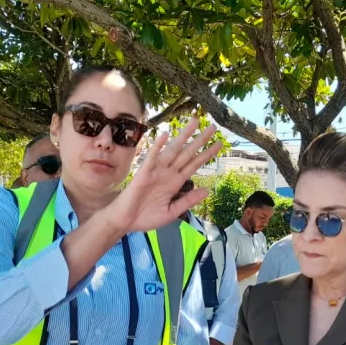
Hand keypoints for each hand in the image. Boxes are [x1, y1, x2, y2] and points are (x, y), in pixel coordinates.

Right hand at [106, 117, 221, 234]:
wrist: (126, 222)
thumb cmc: (146, 218)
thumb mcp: (172, 212)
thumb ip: (188, 201)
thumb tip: (207, 191)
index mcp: (176, 182)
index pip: (194, 164)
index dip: (206, 154)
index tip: (219, 144)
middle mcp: (168, 173)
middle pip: (187, 153)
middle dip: (200, 140)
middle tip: (213, 127)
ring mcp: (156, 171)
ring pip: (173, 150)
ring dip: (183, 136)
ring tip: (194, 122)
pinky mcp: (144, 173)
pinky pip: (152, 157)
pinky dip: (158, 146)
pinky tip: (165, 135)